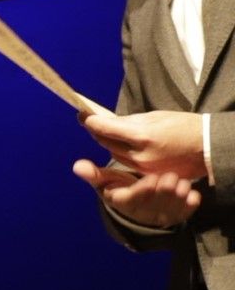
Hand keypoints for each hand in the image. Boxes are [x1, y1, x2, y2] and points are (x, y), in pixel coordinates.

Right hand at [73, 157, 199, 227]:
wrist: (138, 206)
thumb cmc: (121, 188)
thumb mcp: (106, 182)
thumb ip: (94, 174)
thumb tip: (77, 166)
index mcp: (122, 203)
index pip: (132, 199)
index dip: (143, 190)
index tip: (152, 178)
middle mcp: (140, 213)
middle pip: (154, 203)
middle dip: (163, 190)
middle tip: (171, 176)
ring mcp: (159, 217)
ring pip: (170, 208)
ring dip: (177, 195)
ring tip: (181, 181)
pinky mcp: (174, 218)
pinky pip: (184, 213)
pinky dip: (189, 204)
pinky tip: (192, 194)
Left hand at [80, 106, 207, 179]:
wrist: (207, 147)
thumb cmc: (183, 126)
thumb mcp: (155, 116)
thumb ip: (128, 121)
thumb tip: (106, 120)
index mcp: (142, 135)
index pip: (104, 128)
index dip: (90, 121)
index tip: (83, 115)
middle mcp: (139, 154)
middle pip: (105, 142)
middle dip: (96, 130)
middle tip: (90, 121)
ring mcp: (143, 167)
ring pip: (113, 153)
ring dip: (107, 141)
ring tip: (106, 130)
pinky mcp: (147, 174)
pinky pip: (126, 161)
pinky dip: (121, 151)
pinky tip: (123, 144)